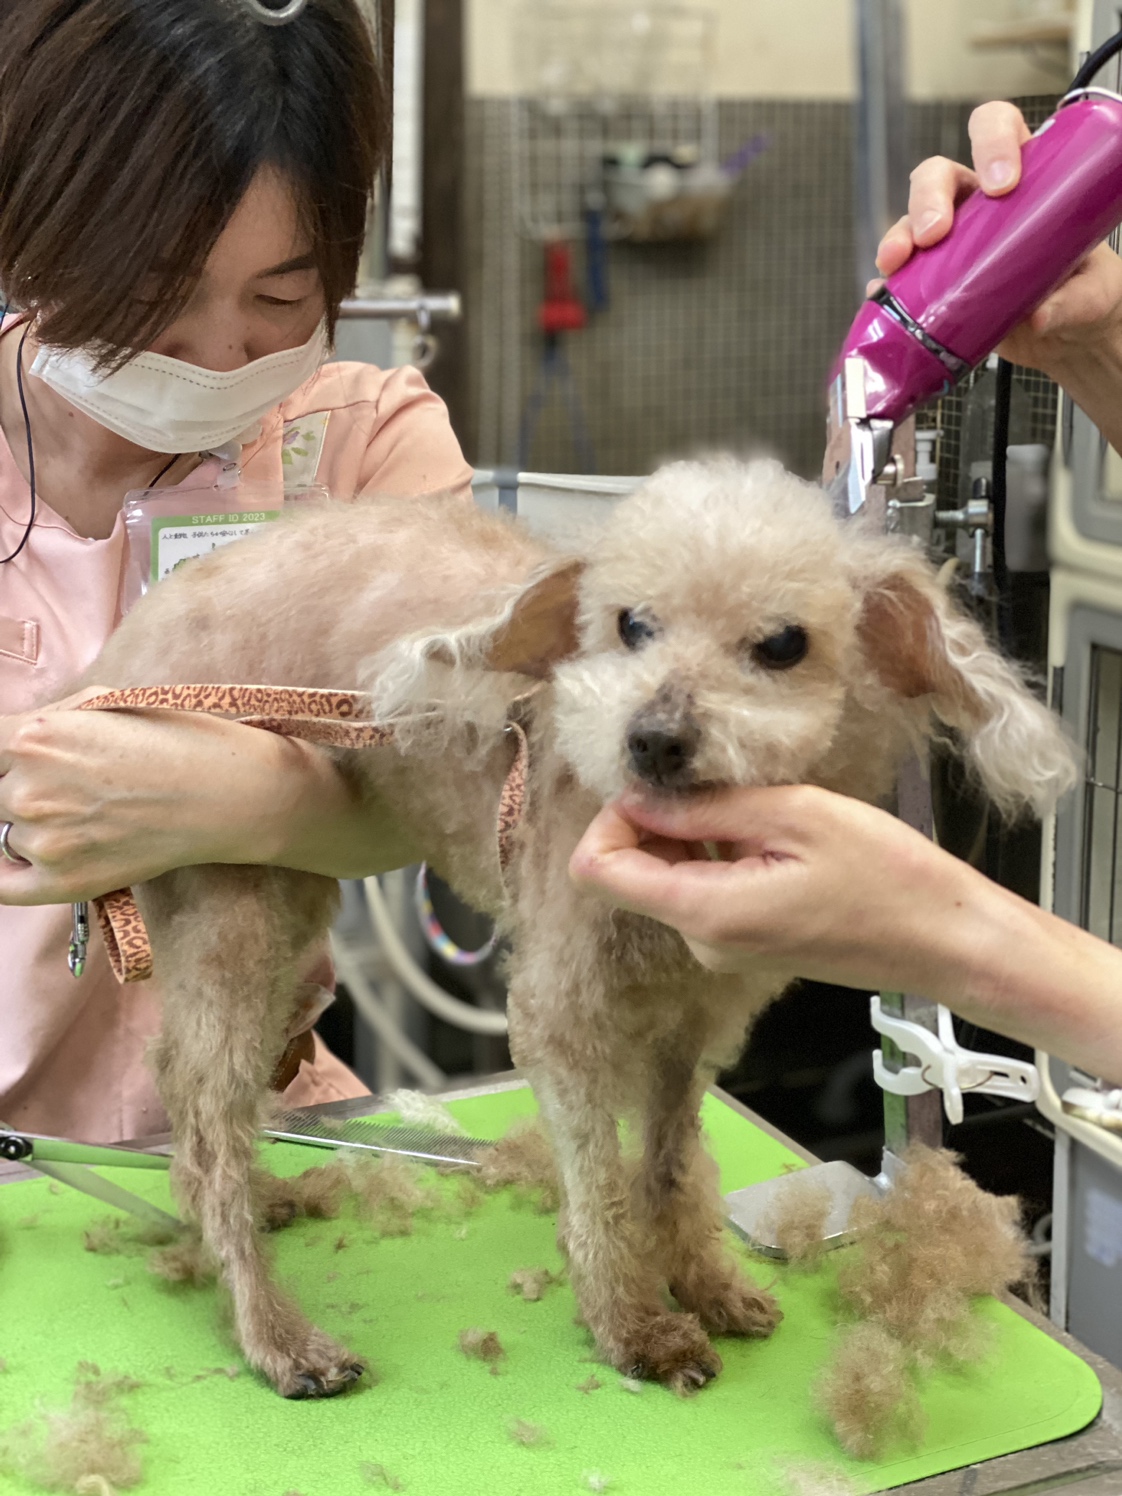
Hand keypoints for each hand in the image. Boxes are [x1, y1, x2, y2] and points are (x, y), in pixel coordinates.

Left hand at [0, 690, 370, 903]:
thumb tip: (6, 742)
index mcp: (32, 736)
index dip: (2, 758)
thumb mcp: (98, 703)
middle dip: (14, 788)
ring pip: (4, 833)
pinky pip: (2, 884)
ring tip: (87, 814)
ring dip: (29, 825)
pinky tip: (39, 854)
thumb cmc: (172, 738)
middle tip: (66, 788)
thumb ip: (39, 722)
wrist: (225, 794)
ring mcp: (44, 840)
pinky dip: (10, 870)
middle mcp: (28, 789)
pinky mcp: (62, 882)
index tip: (12, 764)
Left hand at [569, 784, 974, 990]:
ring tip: (764, 812)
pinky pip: (705, 890)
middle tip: (726, 786)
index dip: (612, 818)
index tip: (662, 786)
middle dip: (659, 820)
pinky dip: (721, 854)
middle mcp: (702, 941)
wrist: (945, 940)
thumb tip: (635, 797)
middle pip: (630, 871)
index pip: (596, 870)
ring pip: (669, 876)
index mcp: (704, 913)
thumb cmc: (884, 874)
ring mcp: (724, 948)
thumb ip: (705, 809)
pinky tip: (775, 836)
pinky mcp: (748, 943)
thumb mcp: (793, 817)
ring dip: (697, 834)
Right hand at [873, 101, 1121, 380]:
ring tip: (898, 261)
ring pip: (913, 219)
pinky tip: (881, 292)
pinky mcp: (936, 282)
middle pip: (941, 174)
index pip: (1000, 129)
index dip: (993, 142)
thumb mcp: (1092, 291)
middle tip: (936, 232)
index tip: (1002, 183)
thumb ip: (1072, 299)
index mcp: (1025, 179)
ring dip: (901, 234)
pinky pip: (903, 275)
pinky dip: (888, 284)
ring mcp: (953, 242)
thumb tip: (1039, 316)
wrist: (1070, 333)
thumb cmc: (1085, 289)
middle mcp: (981, 204)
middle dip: (931, 196)